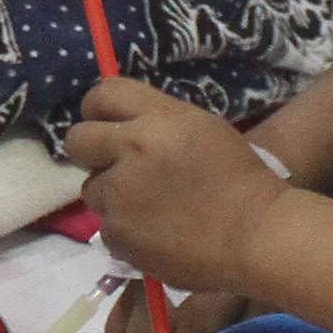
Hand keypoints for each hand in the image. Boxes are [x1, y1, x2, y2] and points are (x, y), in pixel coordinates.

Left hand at [62, 78, 290, 294]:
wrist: (256, 237)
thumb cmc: (240, 180)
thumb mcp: (201, 129)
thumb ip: (156, 122)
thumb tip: (116, 126)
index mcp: (158, 118)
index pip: (102, 95)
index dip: (97, 110)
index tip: (105, 124)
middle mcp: (132, 149)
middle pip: (77, 140)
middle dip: (92, 152)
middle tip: (117, 167)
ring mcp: (120, 194)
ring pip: (91, 188)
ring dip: (112, 196)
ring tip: (150, 207)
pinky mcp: (118, 233)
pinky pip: (107, 226)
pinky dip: (125, 231)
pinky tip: (156, 234)